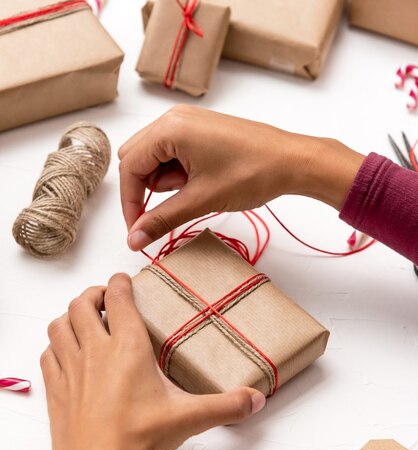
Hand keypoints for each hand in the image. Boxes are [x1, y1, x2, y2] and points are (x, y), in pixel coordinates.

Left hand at [41, 274, 264, 449]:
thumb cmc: (137, 437)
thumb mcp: (188, 418)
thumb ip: (225, 406)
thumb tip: (254, 399)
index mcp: (127, 347)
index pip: (118, 298)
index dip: (120, 283)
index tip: (125, 280)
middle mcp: (95, 350)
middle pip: (81, 304)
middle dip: (92, 294)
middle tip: (105, 299)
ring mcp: (71, 368)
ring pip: (59, 325)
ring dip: (70, 316)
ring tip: (84, 319)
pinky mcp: (57, 388)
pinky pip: (48, 355)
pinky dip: (56, 346)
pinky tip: (66, 353)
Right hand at [118, 105, 364, 250]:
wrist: (293, 162)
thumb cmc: (253, 172)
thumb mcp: (201, 199)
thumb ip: (162, 219)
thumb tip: (134, 239)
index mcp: (170, 129)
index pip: (130, 167)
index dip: (129, 202)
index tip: (137, 230)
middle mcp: (174, 119)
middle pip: (136, 159)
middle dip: (141, 191)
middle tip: (156, 218)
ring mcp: (188, 123)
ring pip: (154, 157)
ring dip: (161, 183)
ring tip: (189, 197)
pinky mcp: (201, 131)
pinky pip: (173, 153)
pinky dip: (176, 174)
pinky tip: (196, 186)